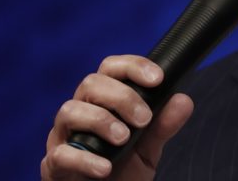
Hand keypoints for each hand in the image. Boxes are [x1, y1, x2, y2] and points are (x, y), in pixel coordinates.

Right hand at [41, 55, 193, 179]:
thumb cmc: (123, 170)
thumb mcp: (148, 148)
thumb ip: (163, 125)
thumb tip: (183, 100)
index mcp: (103, 102)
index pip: (111, 69)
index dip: (133, 67)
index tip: (157, 79)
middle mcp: (80, 113)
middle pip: (91, 84)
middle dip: (122, 97)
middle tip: (144, 119)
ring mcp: (63, 138)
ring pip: (69, 111)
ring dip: (101, 121)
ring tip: (124, 139)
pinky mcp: (54, 165)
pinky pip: (60, 154)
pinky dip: (84, 159)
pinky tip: (105, 167)